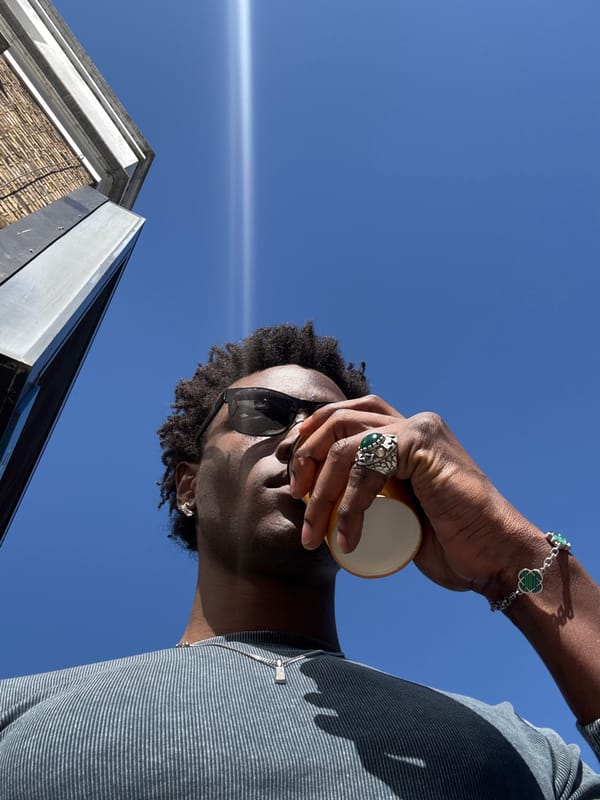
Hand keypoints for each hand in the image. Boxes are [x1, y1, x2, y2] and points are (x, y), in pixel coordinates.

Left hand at [289, 395, 543, 597]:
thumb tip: (330, 508)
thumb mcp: (402, 515)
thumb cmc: (452, 544)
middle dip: (306, 454)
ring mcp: (418, 429)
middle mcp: (411, 423)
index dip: (311, 438)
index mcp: (405, 434)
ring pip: (345, 444)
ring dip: (319, 490)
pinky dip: (349, 505)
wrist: (498, 558)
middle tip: (295, 497)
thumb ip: (380, 500)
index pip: (345, 417)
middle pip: (338, 418)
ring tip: (311, 533)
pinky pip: (367, 465)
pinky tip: (346, 538)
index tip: (294, 478)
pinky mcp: (423, 444)